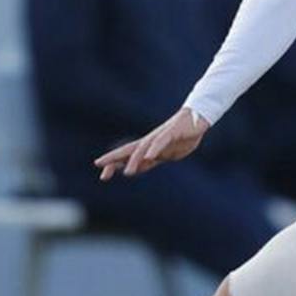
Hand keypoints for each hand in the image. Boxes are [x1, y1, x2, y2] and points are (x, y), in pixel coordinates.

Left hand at [95, 108, 210, 179]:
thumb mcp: (165, 154)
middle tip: (98, 165)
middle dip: (113, 158)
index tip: (102, 175)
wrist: (197, 119)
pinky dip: (154, 150)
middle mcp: (149, 141)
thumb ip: (150, 161)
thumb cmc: (181, 137)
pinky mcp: (171, 133)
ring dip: (135, 160)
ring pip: (143, 149)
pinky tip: (148, 157)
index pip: (127, 156)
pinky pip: (161, 143)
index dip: (114, 163)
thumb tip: (135, 168)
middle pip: (128, 150)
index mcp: (147, 147)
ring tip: (128, 172)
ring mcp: (159, 137)